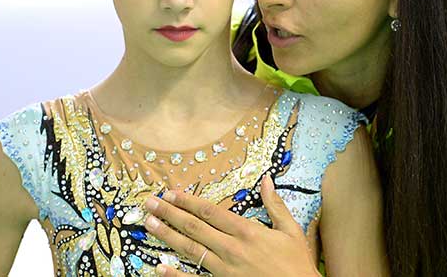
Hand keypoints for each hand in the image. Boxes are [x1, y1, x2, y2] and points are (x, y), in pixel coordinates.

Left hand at [144, 176, 319, 276]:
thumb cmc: (297, 265)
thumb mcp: (292, 232)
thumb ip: (276, 205)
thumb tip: (266, 179)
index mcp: (247, 232)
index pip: (211, 212)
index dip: (189, 201)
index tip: (171, 193)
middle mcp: (232, 249)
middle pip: (194, 228)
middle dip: (170, 213)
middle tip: (149, 203)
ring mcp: (225, 271)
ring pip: (191, 250)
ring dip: (168, 236)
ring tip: (149, 224)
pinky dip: (176, 275)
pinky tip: (160, 267)